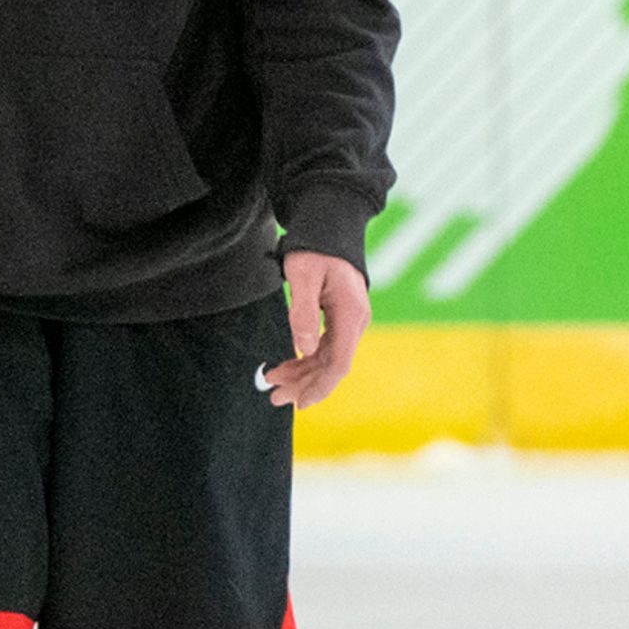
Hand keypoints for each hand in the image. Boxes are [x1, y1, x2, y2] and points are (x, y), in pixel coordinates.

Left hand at [262, 250, 370, 409]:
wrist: (330, 225)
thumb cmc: (315, 248)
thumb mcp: (302, 276)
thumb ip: (302, 313)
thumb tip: (303, 349)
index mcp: (350, 313)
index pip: (339, 362)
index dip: (319, 386)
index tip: (299, 403)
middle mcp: (355, 320)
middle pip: (332, 365)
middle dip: (304, 385)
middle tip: (274, 398)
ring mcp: (349, 320)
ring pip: (327, 359)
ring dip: (302, 374)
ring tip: (273, 384)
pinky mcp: (340, 318)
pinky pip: (325, 347)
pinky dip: (305, 360)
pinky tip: (286, 367)